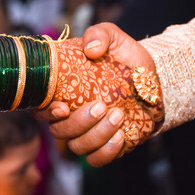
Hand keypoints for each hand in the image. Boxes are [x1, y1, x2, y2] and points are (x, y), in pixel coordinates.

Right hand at [33, 23, 159, 166]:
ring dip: (96, 135)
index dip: (46, 112)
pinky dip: (106, 152)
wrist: (153, 76)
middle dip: (79, 122)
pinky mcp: (107, 144)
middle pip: (59, 131)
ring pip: (77, 146)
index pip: (42, 108)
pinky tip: (121, 136)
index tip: (63, 107)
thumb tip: (90, 49)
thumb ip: (99, 34)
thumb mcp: (113, 38)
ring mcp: (90, 132)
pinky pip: (97, 159)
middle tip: (102, 106)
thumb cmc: (126, 57)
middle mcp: (73, 115)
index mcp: (65, 92)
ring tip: (118, 115)